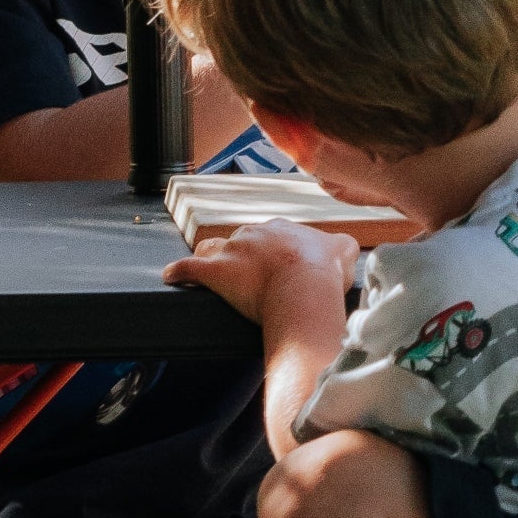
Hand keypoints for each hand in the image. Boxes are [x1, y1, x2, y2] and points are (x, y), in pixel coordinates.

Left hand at [166, 220, 356, 342]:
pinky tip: (172, 276)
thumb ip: (342, 245)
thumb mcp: (343, 251)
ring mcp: (233, 251)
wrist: (304, 287)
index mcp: (283, 229)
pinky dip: (178, 272)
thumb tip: (345, 246)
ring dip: (211, 257)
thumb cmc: (324, 274)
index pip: (273, 235)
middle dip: (245, 255)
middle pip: (244, 241)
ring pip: (214, 247)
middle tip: (252, 276)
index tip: (278, 267)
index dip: (275, 252)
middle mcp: (255, 234)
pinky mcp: (215, 271)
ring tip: (210, 269)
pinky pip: (188, 268)